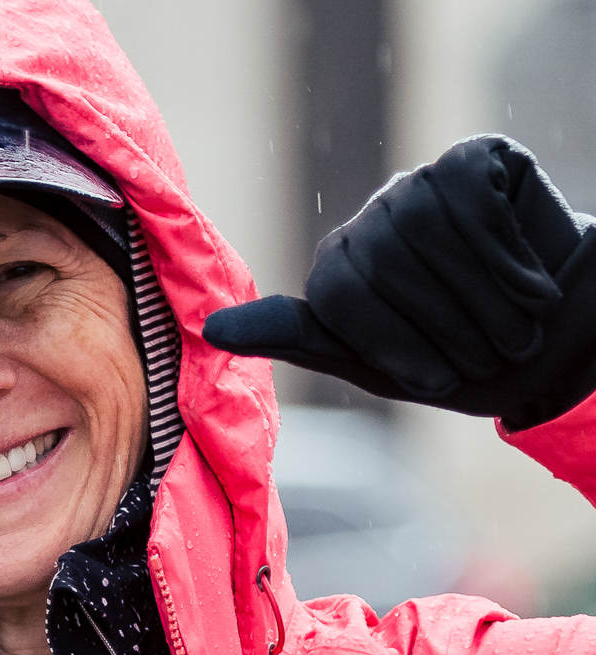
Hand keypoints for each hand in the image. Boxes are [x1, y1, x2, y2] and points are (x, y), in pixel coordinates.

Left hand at [205, 135, 595, 427]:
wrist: (555, 340)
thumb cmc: (461, 360)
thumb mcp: (377, 365)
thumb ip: (299, 340)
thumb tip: (211, 328)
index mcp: (339, 264)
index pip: (338, 293)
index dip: (389, 342)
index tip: (434, 382)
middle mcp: (374, 215)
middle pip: (385, 261)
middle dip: (445, 325)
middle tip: (489, 355)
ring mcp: (423, 184)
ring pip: (429, 228)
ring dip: (482, 295)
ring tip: (516, 328)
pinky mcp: (477, 159)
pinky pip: (473, 196)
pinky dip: (506, 252)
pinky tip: (531, 286)